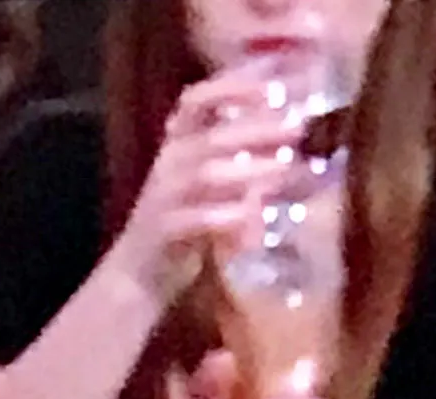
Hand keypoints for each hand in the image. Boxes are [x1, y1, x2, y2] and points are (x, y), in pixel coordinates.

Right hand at [108, 76, 298, 303]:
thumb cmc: (184, 225)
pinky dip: (227, 216)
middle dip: (257, 129)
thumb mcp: (210, 186)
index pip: (195, 102)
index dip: (230, 88)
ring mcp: (162, 198)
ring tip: (285, 168)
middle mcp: (168, 165)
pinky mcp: (163, 231)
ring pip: (206, 174)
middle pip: (212, 136)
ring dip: (248, 169)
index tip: (269, 87)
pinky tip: (255, 216)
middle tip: (296, 127)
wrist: (139, 274)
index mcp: (177, 147)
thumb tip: (291, 135)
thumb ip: (240, 160)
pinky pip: (196, 218)